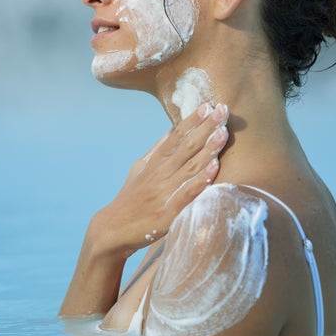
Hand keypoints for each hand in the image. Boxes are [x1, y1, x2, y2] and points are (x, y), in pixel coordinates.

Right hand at [92, 102, 228, 256]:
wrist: (111, 230)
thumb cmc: (129, 199)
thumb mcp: (139, 169)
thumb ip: (157, 150)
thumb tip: (171, 129)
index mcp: (154, 163)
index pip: (175, 137)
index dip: (192, 121)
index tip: (207, 105)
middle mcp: (159, 174)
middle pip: (186, 147)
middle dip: (205, 128)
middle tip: (223, 110)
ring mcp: (163, 193)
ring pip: (189, 167)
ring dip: (208, 149)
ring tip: (223, 133)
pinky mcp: (167, 213)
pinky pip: (187, 194)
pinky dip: (200, 180)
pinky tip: (214, 168)